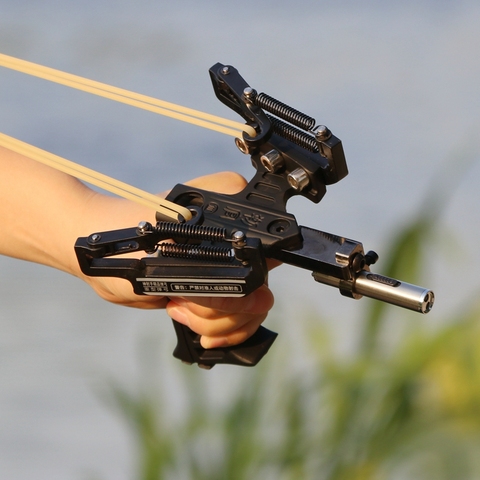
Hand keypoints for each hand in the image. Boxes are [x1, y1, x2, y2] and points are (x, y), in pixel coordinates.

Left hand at [87, 171, 274, 347]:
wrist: (99, 254)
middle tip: (183, 303)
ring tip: (179, 310)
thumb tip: (258, 300)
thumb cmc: (124, 239)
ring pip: (250, 312)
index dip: (246, 285)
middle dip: (222, 311)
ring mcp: (227, 266)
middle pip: (260, 293)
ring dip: (215, 323)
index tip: (206, 291)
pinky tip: (196, 329)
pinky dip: (220, 332)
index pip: (267, 258)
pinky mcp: (215, 289)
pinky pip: (236, 320)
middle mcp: (236, 241)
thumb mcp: (168, 250)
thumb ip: (215, 274)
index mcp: (231, 215)